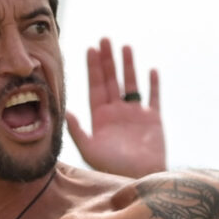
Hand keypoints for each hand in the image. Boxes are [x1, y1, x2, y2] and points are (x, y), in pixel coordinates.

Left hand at [65, 39, 167, 177]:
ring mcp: (135, 115)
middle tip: (104, 39)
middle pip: (111, 80)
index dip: (93, 68)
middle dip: (107, 60)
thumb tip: (65, 112)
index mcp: (100, 117)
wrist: (139, 179)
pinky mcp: (153, 120)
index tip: (90, 48)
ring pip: (130, 84)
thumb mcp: (90, 150)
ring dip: (128, 66)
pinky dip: (153, 84)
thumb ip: (77, 130)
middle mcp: (116, 113)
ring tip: (125, 47)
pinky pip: (153, 97)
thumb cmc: (112, 169)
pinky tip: (150, 70)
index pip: (95, 86)